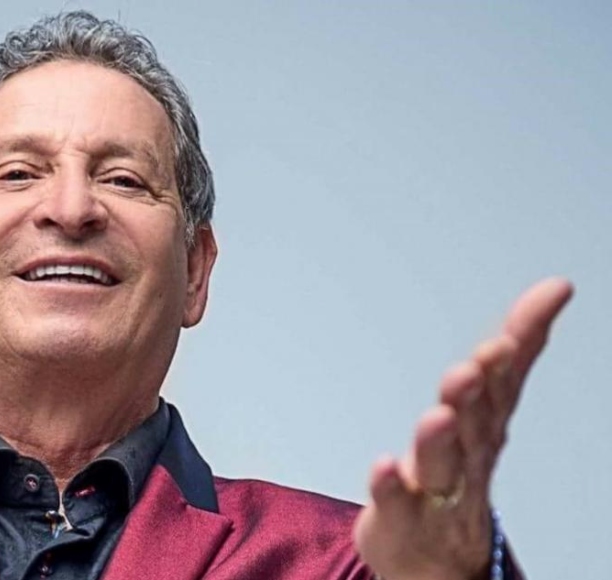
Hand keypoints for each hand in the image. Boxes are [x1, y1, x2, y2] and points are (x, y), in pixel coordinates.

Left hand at [353, 278, 572, 579]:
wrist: (435, 557)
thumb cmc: (459, 472)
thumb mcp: (488, 406)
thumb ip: (517, 347)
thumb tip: (555, 288)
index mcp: (487, 426)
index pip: (504, 384)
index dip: (515, 354)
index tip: (512, 332)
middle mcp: (468, 457)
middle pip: (474, 425)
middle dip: (474, 395)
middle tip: (472, 367)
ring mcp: (436, 491)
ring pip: (440, 464)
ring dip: (439, 440)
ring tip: (438, 415)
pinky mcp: (402, 518)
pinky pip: (396, 502)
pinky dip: (390, 485)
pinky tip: (382, 466)